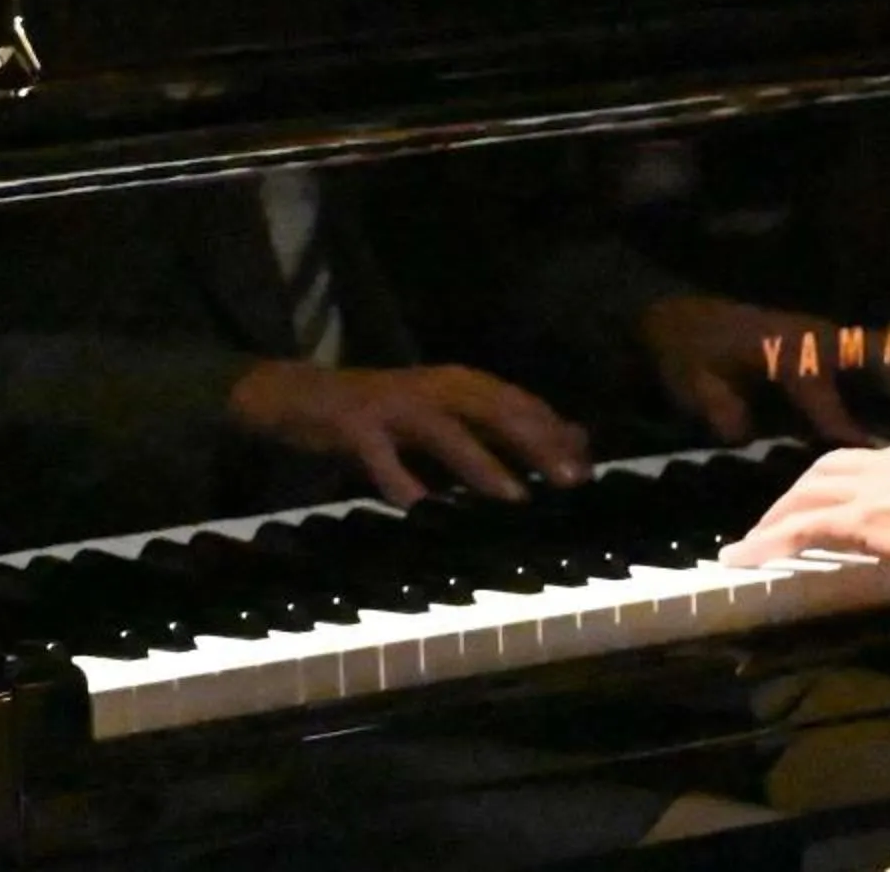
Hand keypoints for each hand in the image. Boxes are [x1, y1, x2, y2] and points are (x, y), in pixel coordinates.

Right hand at [225, 359, 588, 506]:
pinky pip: (380, 457)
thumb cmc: (384, 414)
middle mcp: (433, 387)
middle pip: (495, 412)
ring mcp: (393, 404)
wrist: (300, 395)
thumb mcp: (445, 416)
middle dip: (536, 444)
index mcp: (457, 383)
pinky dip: (400, 479)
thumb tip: (566, 443)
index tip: (589, 466)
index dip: (555, 432)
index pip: (518, 403)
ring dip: (483, 464)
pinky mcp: (354, 425)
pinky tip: (418, 506)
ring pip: (447, 433)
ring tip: (515, 496)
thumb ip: (497, 429)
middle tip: (571, 480)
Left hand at [637, 294, 889, 447]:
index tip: (873, 451)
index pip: (818, 386)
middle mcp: (815, 338)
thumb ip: (718, 408)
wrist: (678, 315)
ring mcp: (826, 337)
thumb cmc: (690, 354)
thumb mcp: (693, 382)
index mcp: (783, 348)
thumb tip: (740, 436)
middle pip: (873, 354)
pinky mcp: (829, 344)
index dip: (841, 419)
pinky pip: (878, 356)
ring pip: (884, 353)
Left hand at [718, 433, 889, 578]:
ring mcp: (877, 486)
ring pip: (811, 491)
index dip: (860, 476)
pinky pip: (802, 529)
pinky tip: (747, 560)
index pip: (885, 459)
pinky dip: (772, 541)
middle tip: (783, 516)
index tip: (849, 495)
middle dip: (806, 487)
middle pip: (836, 464)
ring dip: (781, 514)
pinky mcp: (859, 518)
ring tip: (757, 540)